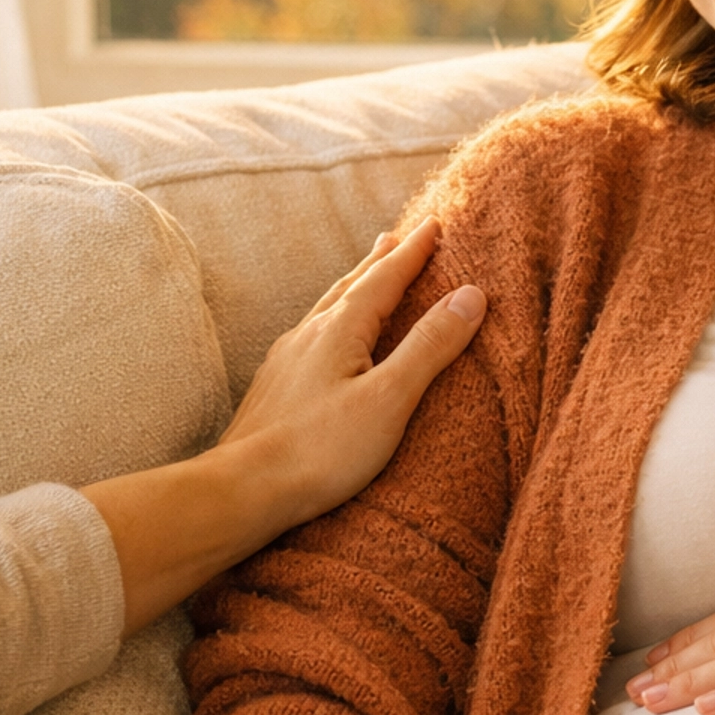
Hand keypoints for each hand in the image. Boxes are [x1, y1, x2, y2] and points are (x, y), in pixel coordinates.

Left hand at [217, 216, 484, 537]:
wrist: (244, 489)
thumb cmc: (321, 450)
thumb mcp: (390, 398)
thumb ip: (429, 346)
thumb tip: (470, 295)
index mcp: (339, 330)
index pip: (384, 279)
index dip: (413, 253)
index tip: (434, 226)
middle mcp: (307, 335)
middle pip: (350, 286)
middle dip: (378, 263)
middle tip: (394, 239)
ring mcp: (285, 361)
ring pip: (325, 310)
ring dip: (350, 289)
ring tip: (362, 278)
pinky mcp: (273, 389)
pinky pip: (309, 338)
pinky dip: (330, 323)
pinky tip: (322, 340)